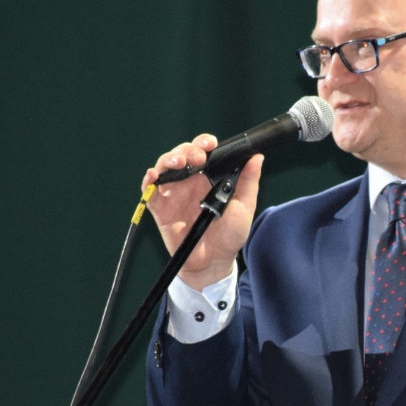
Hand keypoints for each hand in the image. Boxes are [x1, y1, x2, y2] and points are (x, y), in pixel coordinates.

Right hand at [142, 135, 263, 289]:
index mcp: (208, 178)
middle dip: (187, 150)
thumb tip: (257, 157)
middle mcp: (189, 182)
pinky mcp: (160, 208)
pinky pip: (150, 192)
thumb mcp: (244, 207)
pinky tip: (153, 176)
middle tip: (197, 158)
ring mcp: (174, 194)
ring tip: (179, 163)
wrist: (214, 262)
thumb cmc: (230, 235)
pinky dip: (148, 181)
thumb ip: (249, 182)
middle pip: (181, 155)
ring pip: (164, 167)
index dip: (203, 143)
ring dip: (169, 160)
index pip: (203, 152)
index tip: (210, 144)